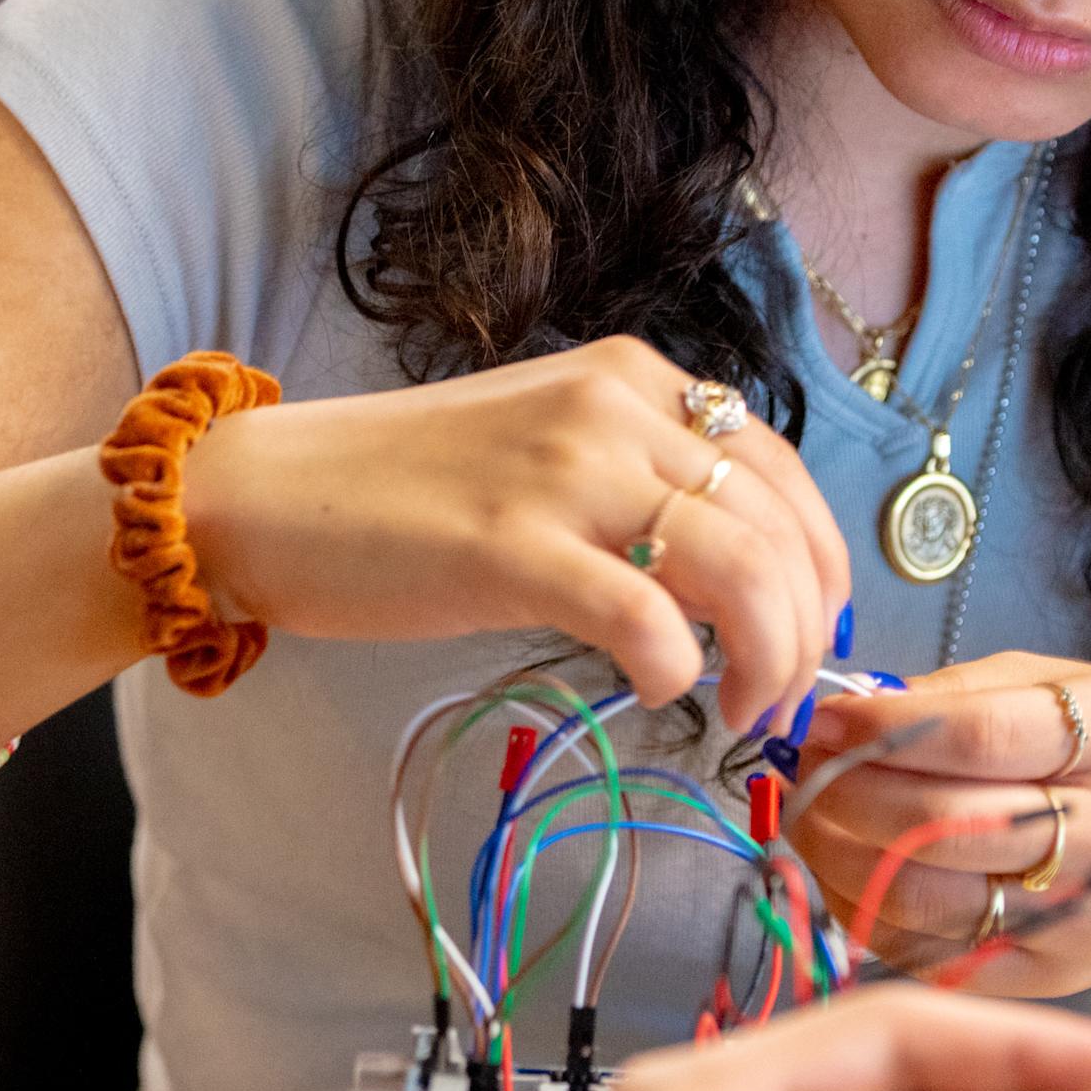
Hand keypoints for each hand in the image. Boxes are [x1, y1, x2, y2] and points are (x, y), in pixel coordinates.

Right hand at [179, 335, 846, 727]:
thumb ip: (648, 485)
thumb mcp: (556, 449)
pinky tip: (657, 690)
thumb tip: (744, 578)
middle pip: (780, 526)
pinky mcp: (514, 547)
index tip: (813, 631)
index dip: (823, 563)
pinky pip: (647, 617)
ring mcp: (568, 471)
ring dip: (767, 658)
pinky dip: (677, 667)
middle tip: (781, 701)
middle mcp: (619, 408)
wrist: (267, 494)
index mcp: (639, 380)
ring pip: (742, 568)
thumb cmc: (411, 490)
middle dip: (805, 628)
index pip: (786, 471)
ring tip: (741, 711)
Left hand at [790, 653, 1090, 996]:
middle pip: (938, 827)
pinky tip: (852, 870)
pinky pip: (929, 953)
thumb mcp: (1074, 685)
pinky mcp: (1052, 977)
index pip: (978, 738)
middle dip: (841, 795)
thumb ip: (962, 694)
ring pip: (920, 900)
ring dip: (836, 857)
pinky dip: (868, 912)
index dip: (882, 729)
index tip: (827, 716)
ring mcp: (1081, 917)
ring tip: (813, 815)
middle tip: (801, 767)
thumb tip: (852, 708)